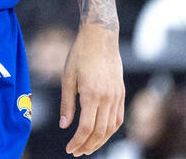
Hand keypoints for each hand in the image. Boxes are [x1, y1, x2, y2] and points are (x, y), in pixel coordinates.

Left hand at [61, 23, 124, 155]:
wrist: (100, 38)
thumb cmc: (79, 55)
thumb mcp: (67, 78)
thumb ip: (67, 104)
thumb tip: (64, 126)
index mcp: (92, 95)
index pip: (86, 128)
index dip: (77, 142)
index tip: (69, 149)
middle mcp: (107, 99)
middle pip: (100, 132)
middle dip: (88, 146)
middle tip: (76, 152)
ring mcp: (117, 97)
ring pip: (111, 128)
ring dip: (100, 141)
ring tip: (88, 147)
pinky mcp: (121, 93)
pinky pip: (118, 118)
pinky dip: (110, 130)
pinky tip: (101, 133)